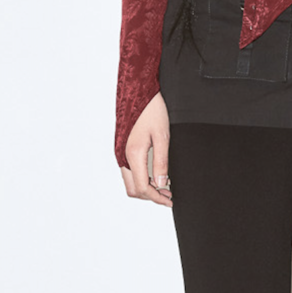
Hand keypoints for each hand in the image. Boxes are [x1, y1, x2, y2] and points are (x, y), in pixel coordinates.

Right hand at [120, 92, 172, 206]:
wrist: (139, 92)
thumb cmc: (152, 110)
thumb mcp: (162, 136)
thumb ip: (162, 162)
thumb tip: (163, 184)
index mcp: (133, 154)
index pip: (142, 188)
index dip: (156, 198)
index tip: (170, 200)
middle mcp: (123, 156)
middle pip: (133, 189)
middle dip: (151, 196)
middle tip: (169, 195)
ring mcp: (121, 153)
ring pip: (130, 181)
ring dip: (146, 188)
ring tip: (165, 186)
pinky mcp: (123, 149)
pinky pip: (130, 172)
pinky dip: (142, 178)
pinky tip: (156, 174)